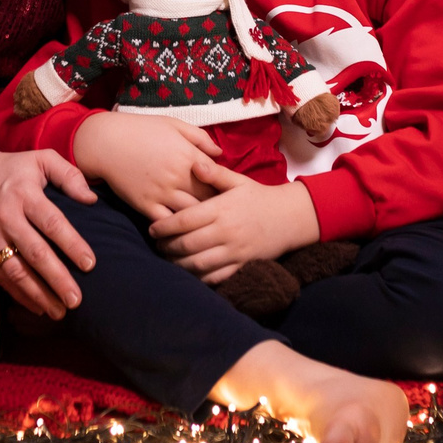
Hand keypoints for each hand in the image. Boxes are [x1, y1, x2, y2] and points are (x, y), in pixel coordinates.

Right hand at [0, 146, 97, 318]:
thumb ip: (69, 175)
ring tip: (60, 312)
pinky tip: (39, 308)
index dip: (71, 244)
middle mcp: (7, 217)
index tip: (90, 264)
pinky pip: (2, 278)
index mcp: (24, 194)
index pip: (52, 223)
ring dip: (38, 294)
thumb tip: (91, 199)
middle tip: (77, 299)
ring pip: (16, 271)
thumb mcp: (42, 159)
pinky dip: (20, 295)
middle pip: (35, 253)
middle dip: (57, 278)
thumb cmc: (14, 169)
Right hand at [72, 111, 224, 221]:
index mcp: (188, 155)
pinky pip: (167, 224)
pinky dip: (176, 230)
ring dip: (199, 222)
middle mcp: (178, 176)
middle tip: (221, 214)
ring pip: (191, 215)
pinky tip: (181, 231)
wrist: (106, 141)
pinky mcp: (146, 205)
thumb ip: (200, 138)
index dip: (225, 188)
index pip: (218, 179)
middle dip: (217, 208)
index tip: (228, 194)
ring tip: (206, 227)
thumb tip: (220, 154)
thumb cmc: (141, 129)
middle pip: (208, 200)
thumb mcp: (174, 124)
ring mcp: (162, 193)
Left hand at [148, 160, 319, 283]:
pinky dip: (199, 278)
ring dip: (178, 264)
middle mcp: (226, 232)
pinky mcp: (242, 265)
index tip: (152, 229)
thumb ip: (215, 173)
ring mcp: (234, 251)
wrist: (290, 217)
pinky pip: (216, 277)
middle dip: (167, 247)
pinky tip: (188, 273)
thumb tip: (194, 164)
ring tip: (167, 259)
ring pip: (198, 264)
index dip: (164, 226)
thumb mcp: (238, 181)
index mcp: (222, 209)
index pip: (185, 220)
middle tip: (156, 245)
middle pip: (187, 244)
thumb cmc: (259, 197)